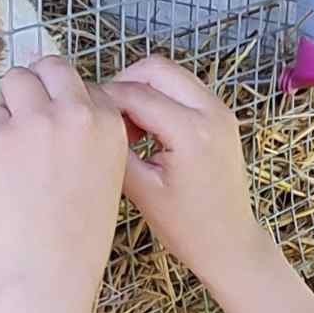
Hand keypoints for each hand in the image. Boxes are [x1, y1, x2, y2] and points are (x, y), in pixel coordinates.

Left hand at [0, 57, 126, 310]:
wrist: (45, 275)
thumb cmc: (76, 242)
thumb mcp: (106, 181)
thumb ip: (90, 142)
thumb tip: (60, 116)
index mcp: (111, 126)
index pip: (85, 85)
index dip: (67, 102)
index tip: (59, 123)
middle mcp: (76, 114)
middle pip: (50, 67)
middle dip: (37, 85)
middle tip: (28, 116)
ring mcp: (35, 121)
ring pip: (15, 80)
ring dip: (11, 103)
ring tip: (13, 143)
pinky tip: (0, 170)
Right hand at [101, 57, 270, 288]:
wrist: (229, 243)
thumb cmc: (189, 229)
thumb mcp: (142, 192)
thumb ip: (116, 150)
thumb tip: (94, 121)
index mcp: (192, 132)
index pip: (135, 94)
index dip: (103, 98)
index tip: (84, 111)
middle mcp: (212, 113)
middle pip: (155, 69)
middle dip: (123, 84)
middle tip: (106, 116)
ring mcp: (221, 111)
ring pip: (171, 74)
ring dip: (142, 88)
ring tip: (127, 127)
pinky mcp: (222, 116)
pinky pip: (184, 89)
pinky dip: (161, 97)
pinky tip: (147, 129)